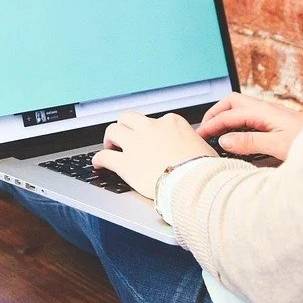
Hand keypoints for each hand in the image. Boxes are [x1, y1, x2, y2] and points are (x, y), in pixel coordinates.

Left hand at [93, 111, 216, 198]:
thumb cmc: (204, 170)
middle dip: (124, 126)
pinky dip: (99, 159)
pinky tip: (98, 164)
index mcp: (172, 122)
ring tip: (109, 146)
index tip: (150, 139)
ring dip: (109, 138)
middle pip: (129, 118)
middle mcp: (151, 128)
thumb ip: (192, 144)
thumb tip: (196, 149)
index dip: (151, 131)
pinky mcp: (125, 163)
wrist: (196, 184)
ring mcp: (136, 144)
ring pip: (113, 130)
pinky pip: (104, 156)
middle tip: (123, 136)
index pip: (156, 120)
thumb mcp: (203, 148)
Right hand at [197, 93, 302, 161]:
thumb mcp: (278, 146)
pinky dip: (238, 124)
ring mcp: (272, 115)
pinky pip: (250, 117)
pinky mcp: (277, 123)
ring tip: (216, 132)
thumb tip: (224, 140)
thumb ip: (250, 142)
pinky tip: (238, 137)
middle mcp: (267, 110)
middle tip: (205, 129)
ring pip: (242, 109)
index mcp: (264, 112)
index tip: (200, 136)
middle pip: (233, 102)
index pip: (229, 114)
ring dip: (227, 117)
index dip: (212, 124)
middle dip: (216, 113)